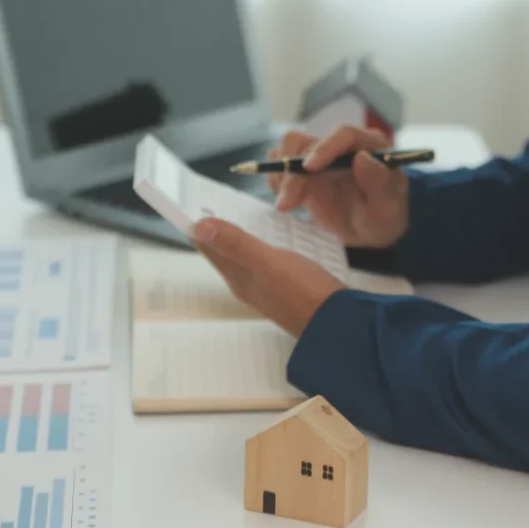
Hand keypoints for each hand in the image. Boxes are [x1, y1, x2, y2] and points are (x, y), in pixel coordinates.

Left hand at [192, 217, 343, 337]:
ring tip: (240, 214)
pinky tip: (277, 236)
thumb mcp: (268, 263)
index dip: (200, 226)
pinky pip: (269, 260)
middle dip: (219, 229)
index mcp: (239, 278)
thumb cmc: (305, 293)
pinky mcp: (291, 285)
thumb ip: (236, 244)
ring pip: (247, 256)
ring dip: (242, 236)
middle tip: (214, 202)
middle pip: (227, 252)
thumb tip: (199, 227)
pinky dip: (266, 244)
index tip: (189, 202)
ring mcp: (271, 286)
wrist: (339, 325)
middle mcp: (250, 284)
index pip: (210, 248)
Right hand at [269, 125, 409, 247]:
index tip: (309, 168)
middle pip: (308, 143)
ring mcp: (321, 155)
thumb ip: (379, 183)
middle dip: (293, 172)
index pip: (345, 134)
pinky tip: (286, 202)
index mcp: (370, 145)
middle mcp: (342, 145)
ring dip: (281, 175)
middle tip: (287, 203)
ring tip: (286, 204)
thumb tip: (363, 157)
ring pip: (289, 148)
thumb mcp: (388, 208)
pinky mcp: (305, 169)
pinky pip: (281, 163)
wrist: (370, 230)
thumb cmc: (384, 217)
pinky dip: (277, 181)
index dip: (324, 147)